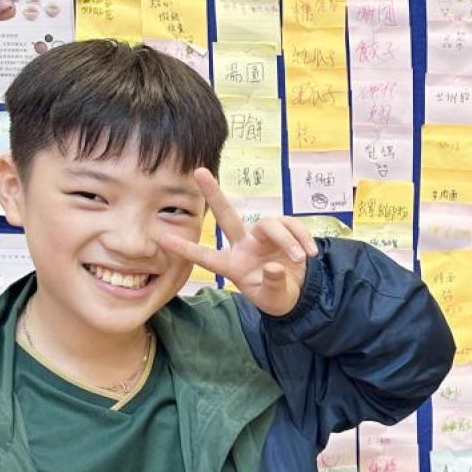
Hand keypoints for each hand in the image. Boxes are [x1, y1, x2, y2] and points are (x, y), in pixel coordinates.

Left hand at [159, 168, 317, 316]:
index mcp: (233, 267)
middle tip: (199, 172)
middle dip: (214, 194)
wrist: (300, 293)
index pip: (206, 257)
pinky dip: (302, 238)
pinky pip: (292, 226)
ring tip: (301, 258)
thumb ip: (273, 285)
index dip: (185, 248)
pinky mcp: (284, 231)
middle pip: (227, 216)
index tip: (161, 238)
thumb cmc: (277, 296)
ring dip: (287, 240)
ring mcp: (263, 237)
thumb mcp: (274, 299)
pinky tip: (310, 252)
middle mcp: (244, 247)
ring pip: (270, 224)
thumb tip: (273, 266)